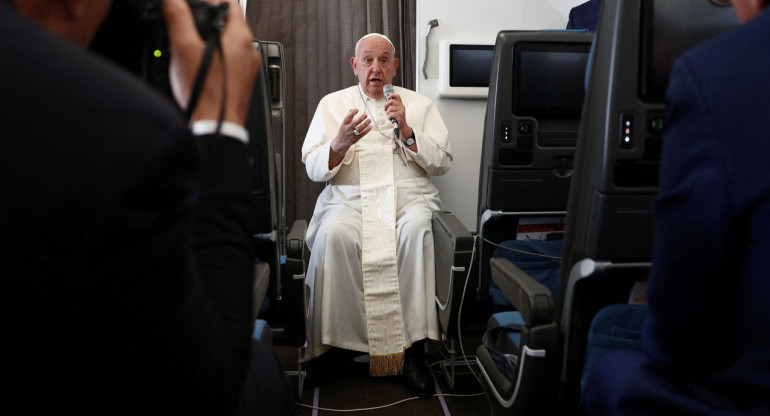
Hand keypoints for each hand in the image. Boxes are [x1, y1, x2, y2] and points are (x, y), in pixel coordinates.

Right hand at [163, 0, 261, 125]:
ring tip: (193, 43)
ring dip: (213, 39)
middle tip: (191, 21)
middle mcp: (250, 52)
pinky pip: (232, 62)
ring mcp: (248, 69)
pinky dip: (217, 57)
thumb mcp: (184, 48)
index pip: (229, 2)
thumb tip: (172, 0)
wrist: (216, 127)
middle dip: (210, 19)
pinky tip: (202, 65)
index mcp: (241, 38)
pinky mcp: (243, 83)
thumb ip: (178, 17)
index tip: (195, 3)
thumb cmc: (206, 94)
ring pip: (231, 44)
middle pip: (231, 23)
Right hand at [329, 109, 370, 168]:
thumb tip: (352, 109)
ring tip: (369, 120)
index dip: (352, 113)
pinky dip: (366, 130)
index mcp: (344, 124)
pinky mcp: (356, 138)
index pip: (347, 118)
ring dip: (365, 124)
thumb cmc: (344, 131)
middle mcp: (348, 129)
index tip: (357, 110)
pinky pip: (362, 134)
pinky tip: (370, 127)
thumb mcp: (344, 124)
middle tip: (365, 115)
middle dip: (360, 119)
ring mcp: (352, 134)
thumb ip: (349, 116)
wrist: (341, 142)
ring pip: (359, 129)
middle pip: (354, 123)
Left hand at [384, 92, 412, 138]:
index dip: (392, 95)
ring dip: (387, 113)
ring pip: (390, 108)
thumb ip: (392, 106)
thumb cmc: (397, 119)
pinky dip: (389, 117)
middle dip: (386, 105)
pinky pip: (391, 114)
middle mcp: (402, 106)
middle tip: (385, 110)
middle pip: (391, 101)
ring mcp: (401, 111)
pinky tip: (391, 119)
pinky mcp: (400, 115)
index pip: (397, 96)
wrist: (402, 126)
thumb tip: (386, 102)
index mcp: (400, 104)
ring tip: (389, 116)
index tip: (388, 98)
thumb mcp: (395, 111)